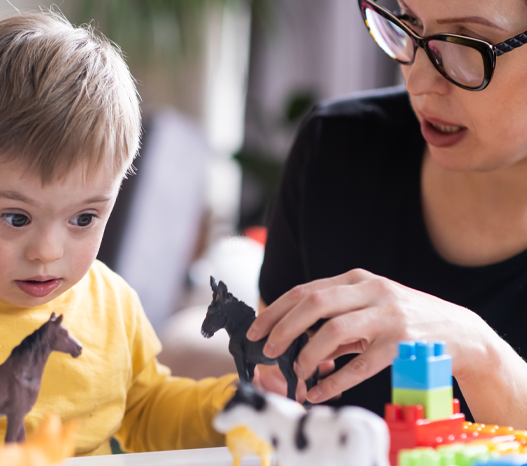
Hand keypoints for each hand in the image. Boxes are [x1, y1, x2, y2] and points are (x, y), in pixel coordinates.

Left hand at [246, 269, 487, 402]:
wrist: (458, 332)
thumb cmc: (404, 319)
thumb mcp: (369, 308)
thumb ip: (335, 320)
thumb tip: (297, 344)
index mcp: (358, 279)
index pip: (306, 290)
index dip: (276, 310)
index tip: (256, 330)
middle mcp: (371, 292)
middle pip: (314, 304)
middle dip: (283, 328)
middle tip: (268, 350)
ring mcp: (387, 316)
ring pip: (333, 331)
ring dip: (307, 355)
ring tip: (296, 374)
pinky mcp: (401, 344)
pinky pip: (359, 366)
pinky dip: (334, 382)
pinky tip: (319, 392)